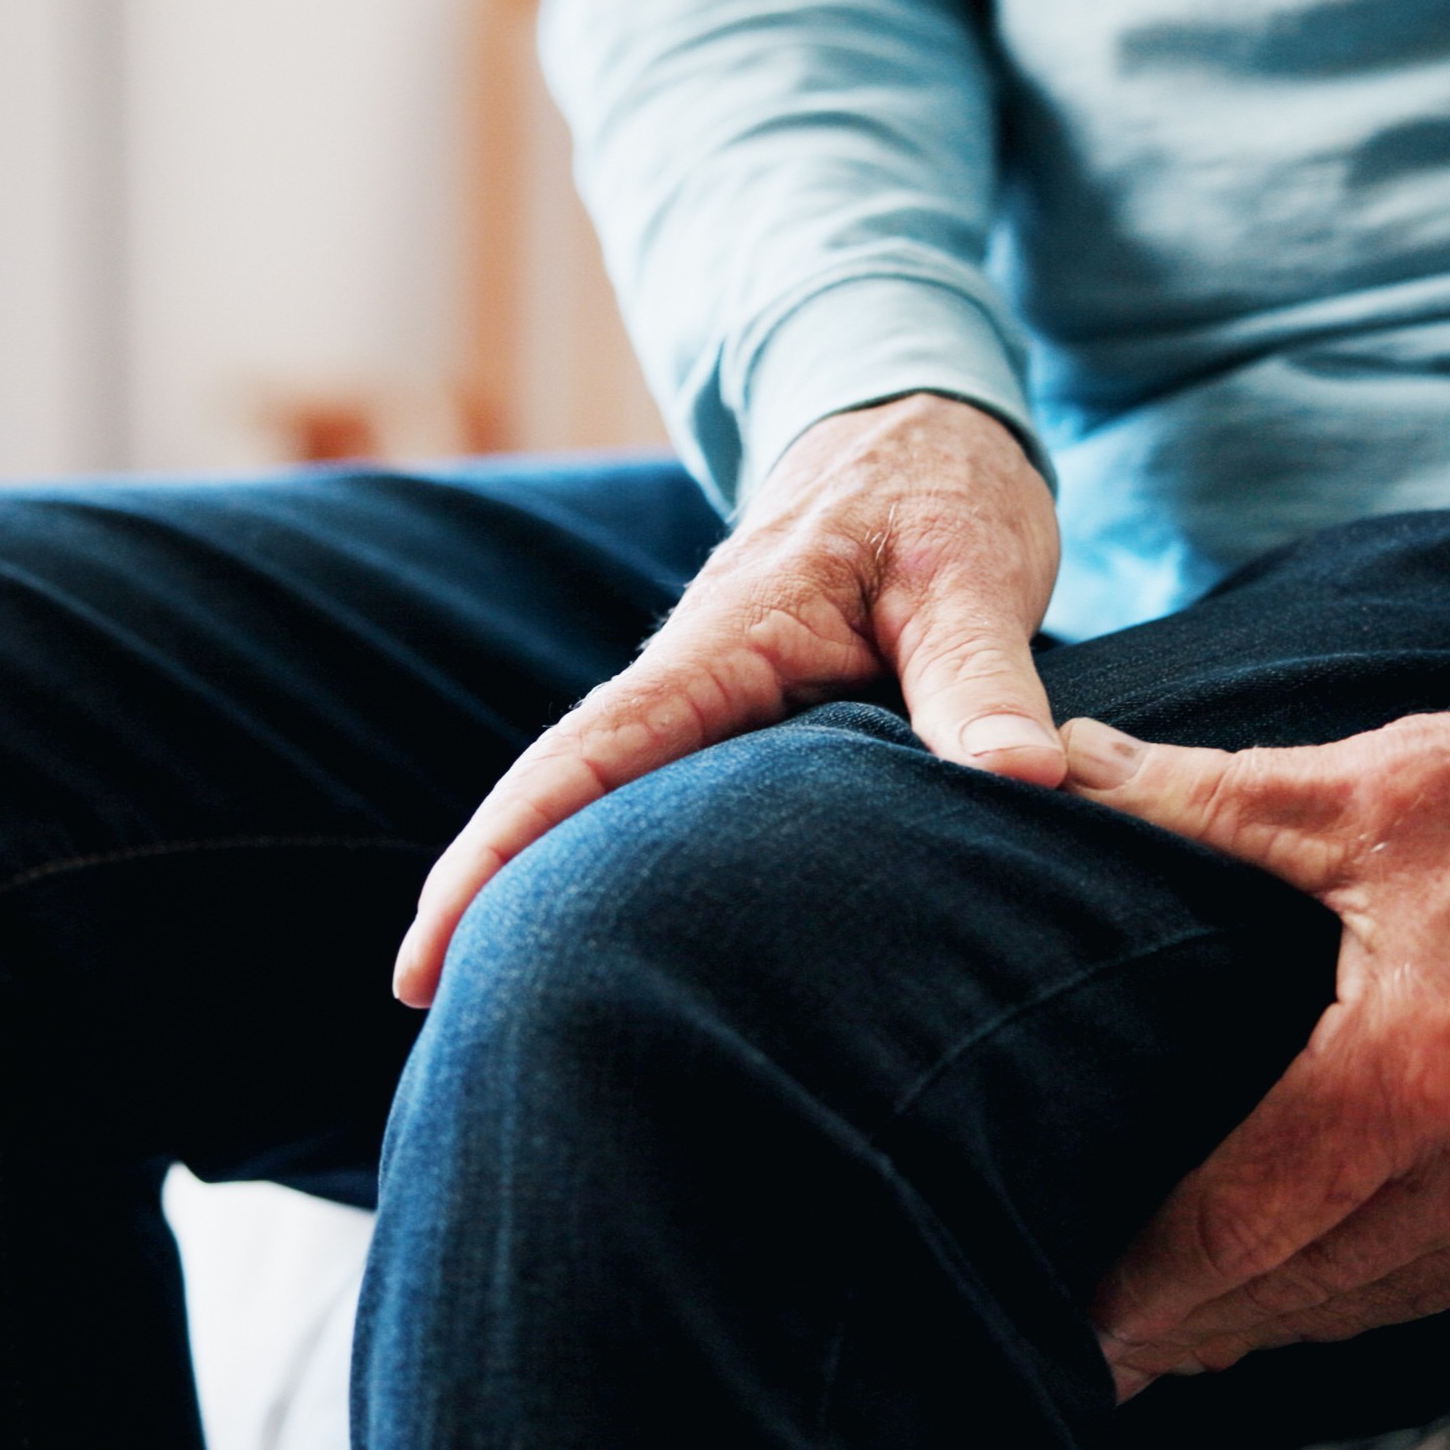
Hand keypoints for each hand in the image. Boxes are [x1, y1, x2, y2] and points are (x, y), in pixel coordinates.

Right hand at [392, 393, 1061, 1006]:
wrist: (925, 431)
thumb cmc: (940, 493)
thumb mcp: (971, 575)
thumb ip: (986, 680)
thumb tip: (1023, 781)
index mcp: (726, 642)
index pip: (589, 755)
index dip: (502, 851)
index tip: (426, 949)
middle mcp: (695, 676)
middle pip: (569, 794)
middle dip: (495, 896)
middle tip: (431, 1018)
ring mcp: (714, 701)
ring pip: (614, 802)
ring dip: (553, 885)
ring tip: (499, 1007)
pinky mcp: (747, 718)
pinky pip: (674, 798)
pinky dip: (632, 860)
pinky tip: (625, 938)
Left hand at [1058, 671, 1449, 1398]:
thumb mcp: (1362, 785)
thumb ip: (1189, 798)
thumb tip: (1047, 761)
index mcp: (1421, 1064)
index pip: (1244, 1213)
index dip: (1149, 1274)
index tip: (1071, 1311)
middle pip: (1305, 1284)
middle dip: (1194, 1323)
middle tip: (1092, 1350)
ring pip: (1387, 1302)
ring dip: (1280, 1325)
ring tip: (1180, 1336)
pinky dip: (1379, 1296)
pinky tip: (1313, 1292)